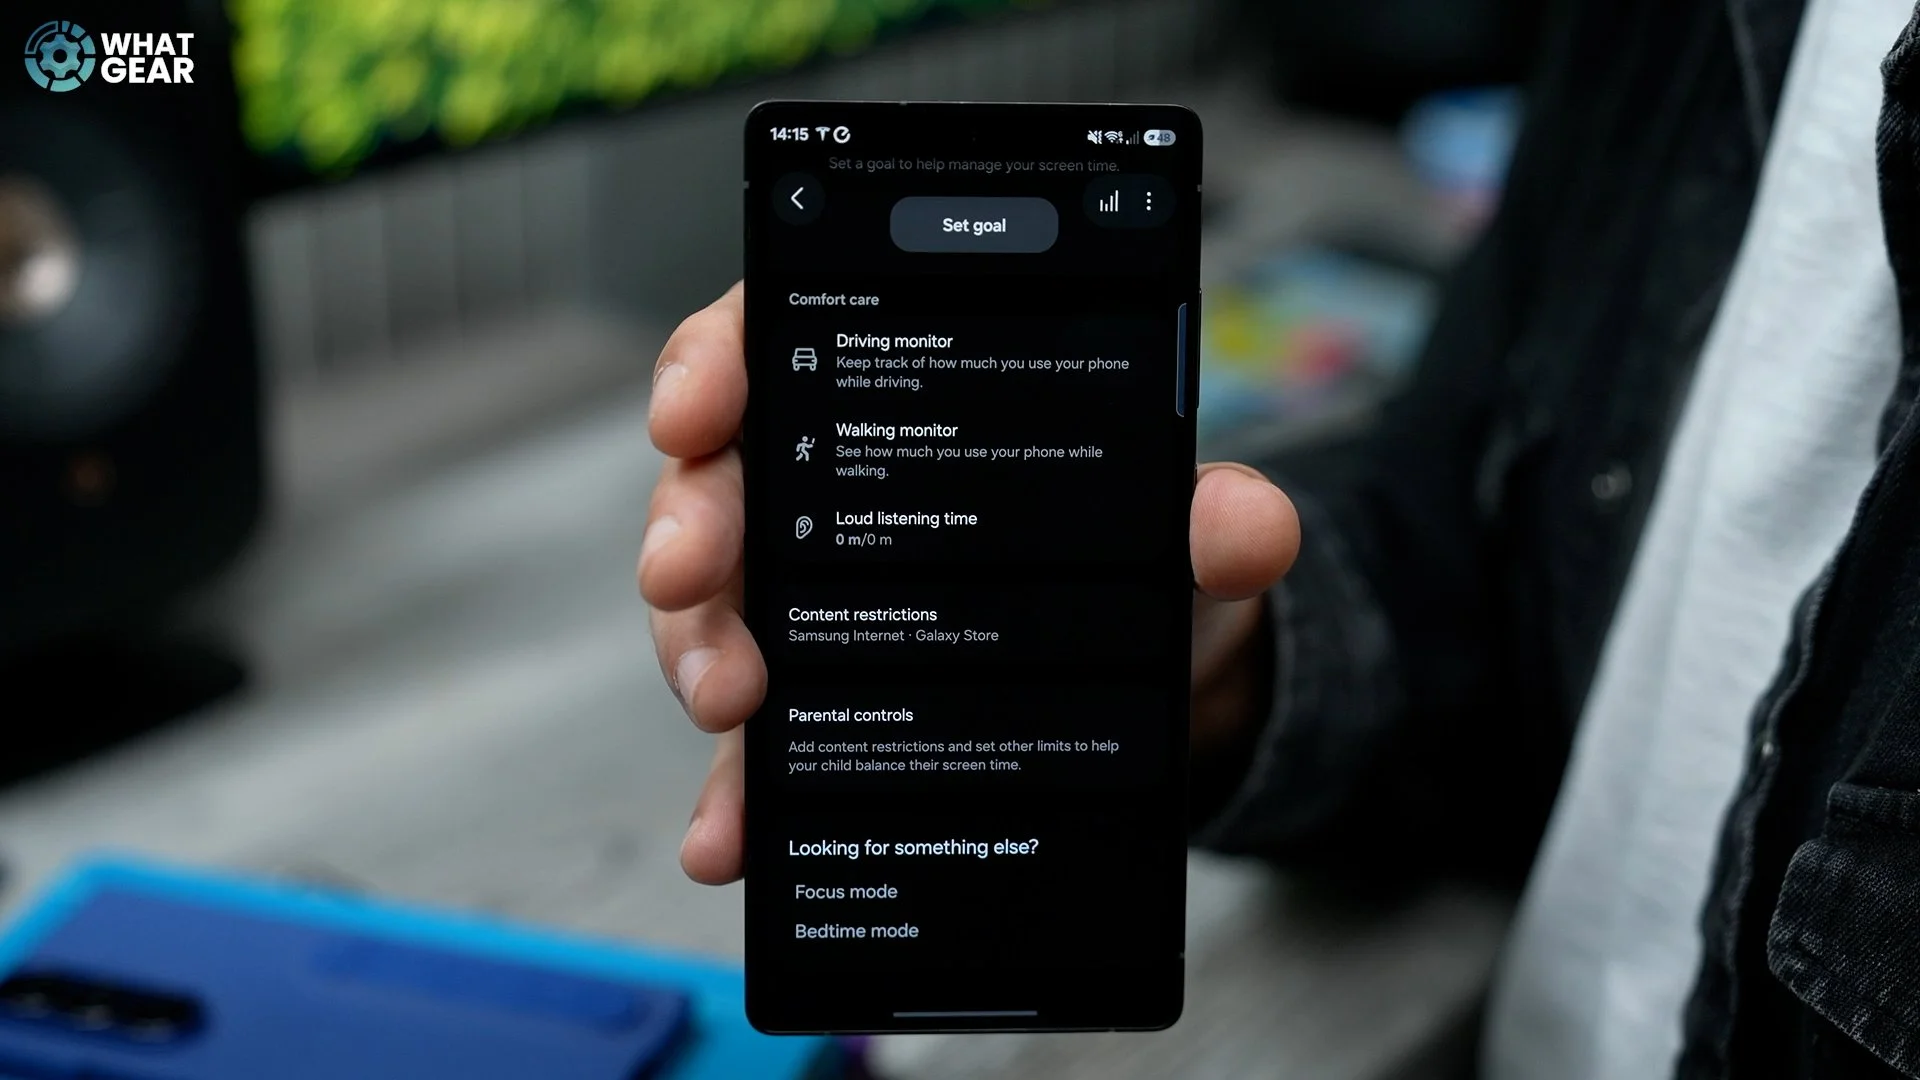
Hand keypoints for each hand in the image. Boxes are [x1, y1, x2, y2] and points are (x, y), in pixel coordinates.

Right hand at [641, 284, 1300, 883]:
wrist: (1145, 688)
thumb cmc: (1131, 563)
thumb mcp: (1176, 533)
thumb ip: (1209, 518)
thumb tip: (1248, 523)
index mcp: (889, 395)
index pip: (771, 340)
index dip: (713, 360)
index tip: (696, 407)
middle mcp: (820, 487)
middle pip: (718, 480)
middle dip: (689, 525)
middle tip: (692, 575)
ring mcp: (803, 601)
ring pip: (711, 608)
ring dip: (695, 652)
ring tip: (730, 705)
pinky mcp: (812, 706)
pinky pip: (752, 744)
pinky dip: (734, 789)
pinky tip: (729, 834)